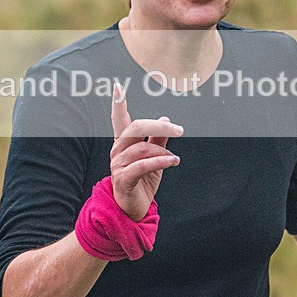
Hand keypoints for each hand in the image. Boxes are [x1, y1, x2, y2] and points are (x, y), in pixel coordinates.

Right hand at [109, 83, 182, 220]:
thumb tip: (166, 118)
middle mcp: (117, 151)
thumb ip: (159, 139)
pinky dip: (160, 161)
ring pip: (142, 148)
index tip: (117, 86)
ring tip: (174, 158)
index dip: (118, 104)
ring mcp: (118, 165)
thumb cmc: (143, 181)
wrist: (133, 210)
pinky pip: (143, 165)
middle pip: (136, 129)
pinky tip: (173, 161)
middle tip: (179, 129)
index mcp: (123, 143)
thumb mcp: (155, 158)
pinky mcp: (123, 179)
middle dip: (159, 126)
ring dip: (163, 151)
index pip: (119, 120)